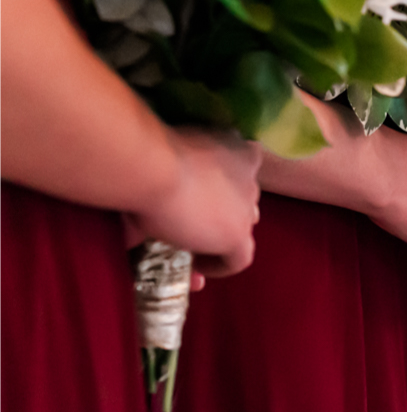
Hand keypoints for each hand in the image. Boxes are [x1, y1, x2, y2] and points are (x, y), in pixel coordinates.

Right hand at [122, 129, 261, 277]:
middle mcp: (250, 171)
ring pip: (240, 227)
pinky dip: (220, 265)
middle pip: (242, 199)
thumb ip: (177, 176)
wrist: (151, 166)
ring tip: (190, 246)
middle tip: (194, 223)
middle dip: (223, 211)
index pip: (240, 172)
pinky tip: (197, 266)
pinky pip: (238, 259)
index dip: (222, 191)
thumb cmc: (150, 154)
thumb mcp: (171, 158)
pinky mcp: (237, 234)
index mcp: (237, 145)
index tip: (201, 202)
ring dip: (218, 237)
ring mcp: (246, 204)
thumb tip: (154, 204)